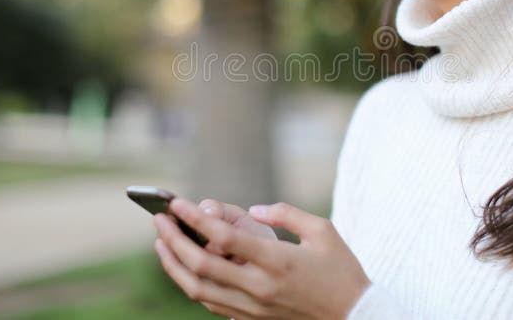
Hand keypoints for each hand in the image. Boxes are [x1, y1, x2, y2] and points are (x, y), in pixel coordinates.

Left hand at [153, 198, 370, 319]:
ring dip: (174, 266)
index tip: (177, 204)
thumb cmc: (341, 270)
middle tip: (158, 220)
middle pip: (201, 265)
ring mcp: (254, 308)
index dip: (195, 219)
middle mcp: (260, 287)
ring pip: (199, 290)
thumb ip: (286, 214)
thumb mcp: (322, 231)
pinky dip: (192, 285)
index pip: (223, 238)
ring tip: (162, 244)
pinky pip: (212, 303)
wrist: (354, 317)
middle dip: (173, 240)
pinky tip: (185, 268)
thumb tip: (255, 209)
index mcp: (277, 261)